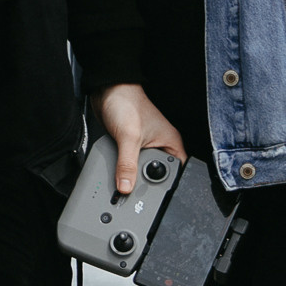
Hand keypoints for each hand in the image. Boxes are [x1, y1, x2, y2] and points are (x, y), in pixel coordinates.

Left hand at [92, 82, 185, 197]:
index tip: (155, 194)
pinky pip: (130, 164)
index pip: (178, 172)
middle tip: (136, 188)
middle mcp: (160, 145)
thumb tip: (126, 186)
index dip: (168, 185)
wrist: (107, 90)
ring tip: (125, 180)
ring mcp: (145, 146)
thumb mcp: (129, 137)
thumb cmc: (127, 103)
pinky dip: (124, 168)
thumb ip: (127, 164)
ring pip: (142, 170)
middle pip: (158, 174)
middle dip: (146, 182)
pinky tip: (119, 171)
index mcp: (170, 142)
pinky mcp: (131, 146)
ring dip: (133, 175)